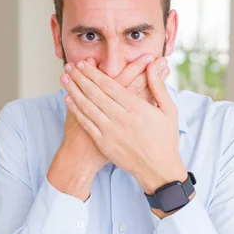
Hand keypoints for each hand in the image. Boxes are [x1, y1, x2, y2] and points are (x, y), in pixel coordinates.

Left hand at [61, 57, 186, 194]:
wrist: (158, 170)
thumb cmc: (165, 139)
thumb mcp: (169, 110)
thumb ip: (158, 86)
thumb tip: (152, 64)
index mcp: (137, 108)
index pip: (109, 85)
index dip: (94, 73)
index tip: (83, 63)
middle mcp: (121, 118)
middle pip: (95, 93)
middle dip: (80, 78)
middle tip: (69, 66)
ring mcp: (110, 132)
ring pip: (87, 107)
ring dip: (74, 91)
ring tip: (64, 79)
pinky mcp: (104, 143)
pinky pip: (86, 124)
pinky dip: (76, 111)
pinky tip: (68, 100)